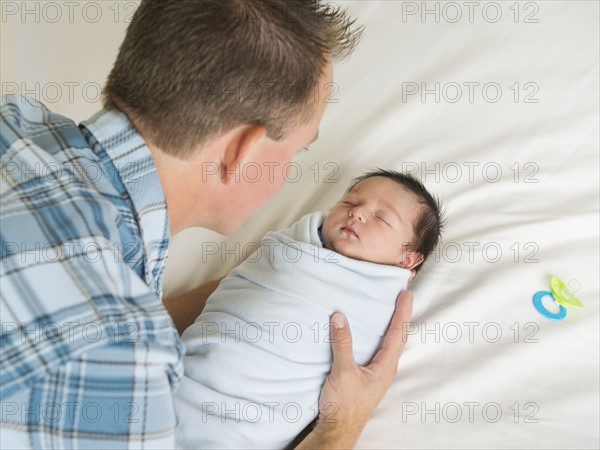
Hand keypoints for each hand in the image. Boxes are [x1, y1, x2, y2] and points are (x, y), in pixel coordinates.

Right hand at [296, 290, 413, 448]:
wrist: (338, 429)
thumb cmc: (344, 405)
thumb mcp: (342, 371)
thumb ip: (342, 344)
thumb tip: (340, 317)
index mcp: (385, 366)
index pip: (398, 333)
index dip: (402, 312)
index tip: (406, 294)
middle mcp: (385, 368)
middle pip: (398, 337)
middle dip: (401, 315)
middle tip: (402, 296)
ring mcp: (377, 373)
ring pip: (388, 344)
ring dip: (391, 326)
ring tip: (392, 309)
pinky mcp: (367, 375)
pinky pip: (377, 350)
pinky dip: (378, 336)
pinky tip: (371, 333)